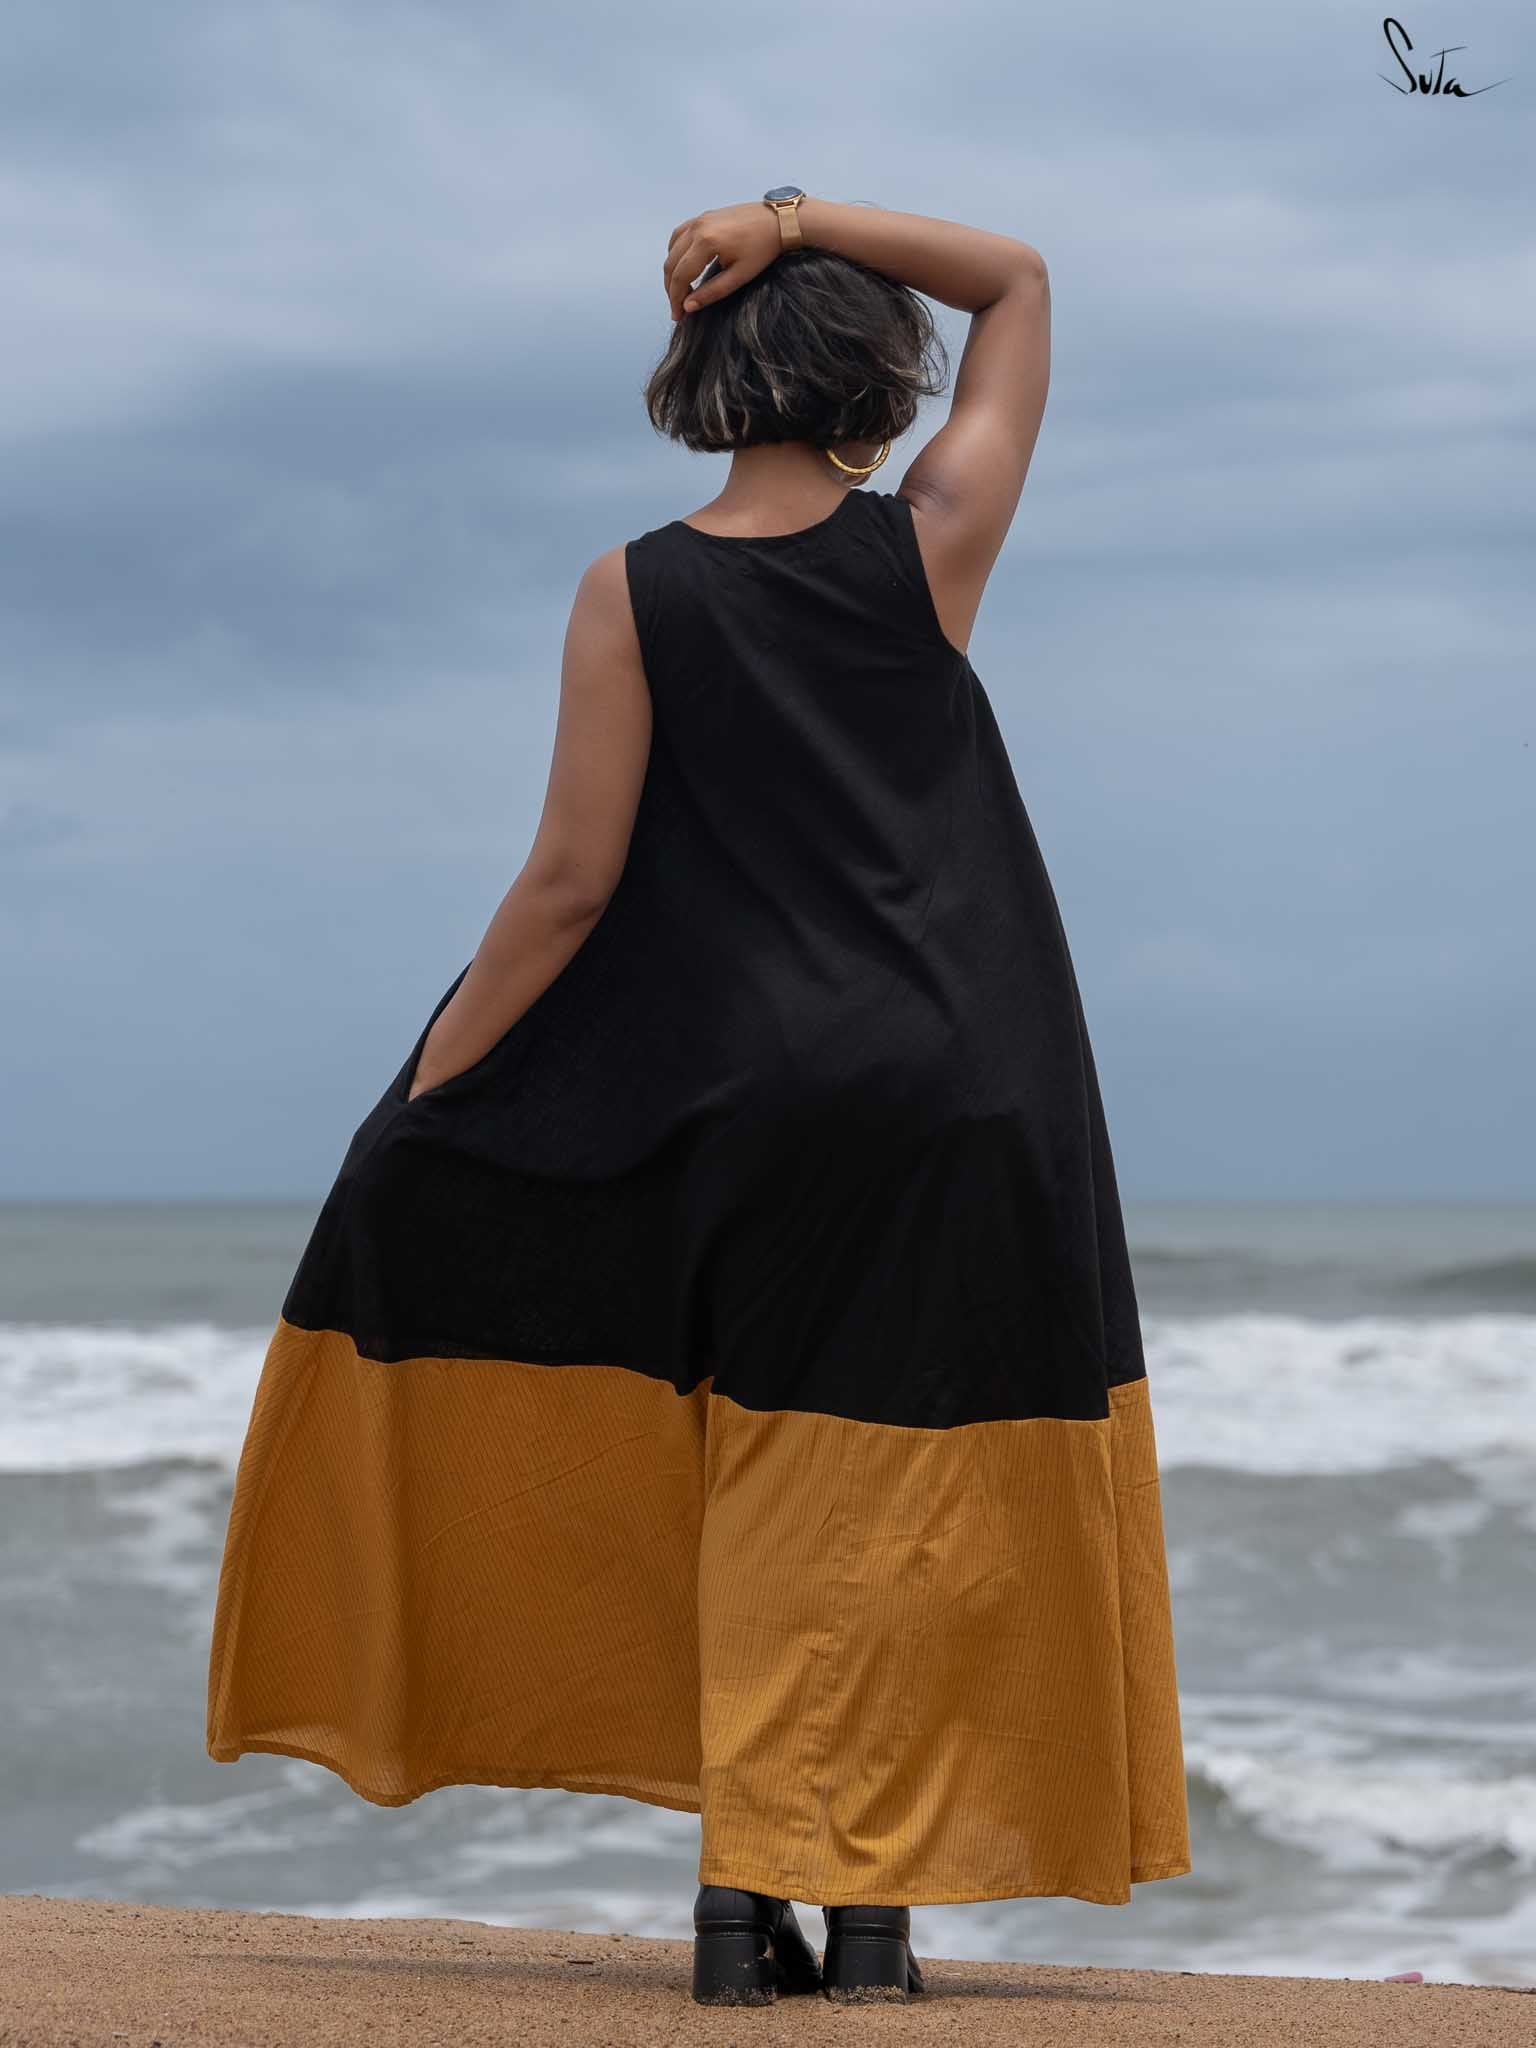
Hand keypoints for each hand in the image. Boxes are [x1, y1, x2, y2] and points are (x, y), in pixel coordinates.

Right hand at [665, 203, 780, 320]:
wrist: (778, 220)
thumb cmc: (763, 248)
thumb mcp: (739, 276)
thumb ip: (712, 292)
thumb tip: (688, 306)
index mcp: (706, 242)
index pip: (680, 275)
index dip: (675, 299)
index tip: (677, 316)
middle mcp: (697, 227)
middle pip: (671, 262)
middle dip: (671, 288)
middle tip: (678, 308)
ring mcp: (699, 219)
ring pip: (672, 248)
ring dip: (672, 270)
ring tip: (679, 290)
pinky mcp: (703, 216)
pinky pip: (679, 235)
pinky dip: (676, 252)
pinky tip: (682, 265)